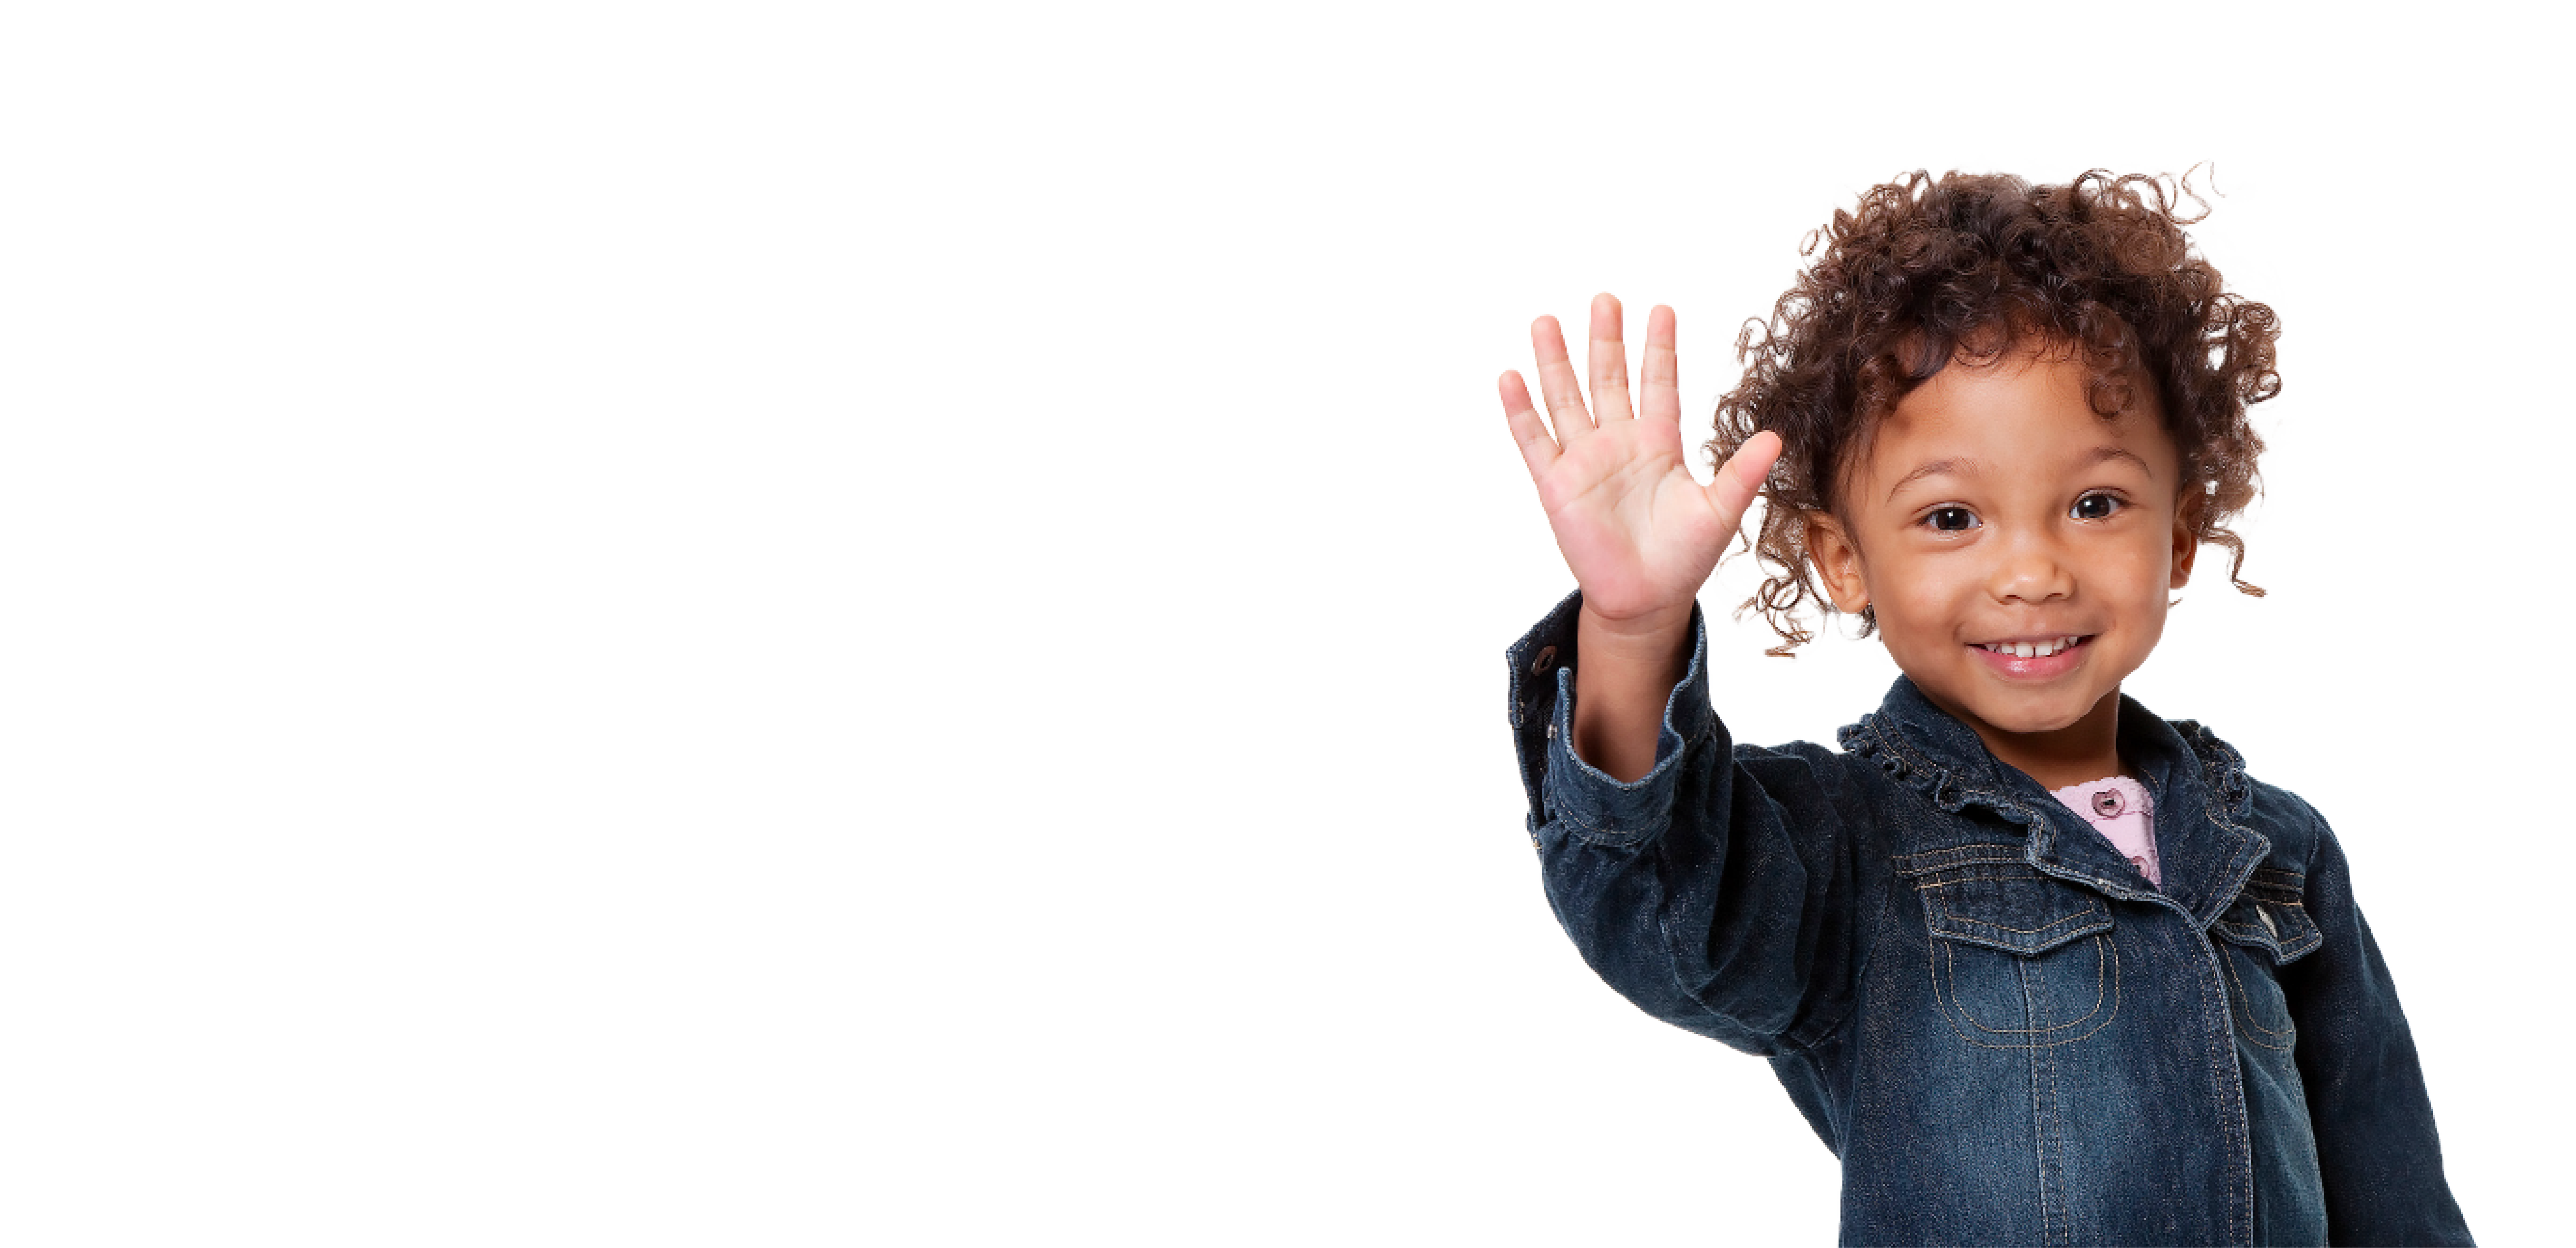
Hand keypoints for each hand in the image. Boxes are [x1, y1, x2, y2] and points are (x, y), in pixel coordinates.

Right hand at [1500, 294, 1782, 633]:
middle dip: (1606, 339)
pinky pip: (1535, 442)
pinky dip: (1521, 411)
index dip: (1659, 347)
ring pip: (1566, 399)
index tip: (1661, 308)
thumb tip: (1776, 437)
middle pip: (1608, 378)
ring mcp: (1585, 461)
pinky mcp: (1557, 486)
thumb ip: (1741, 473)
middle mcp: (1619, 443)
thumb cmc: (1684, 558)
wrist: (1646, 600)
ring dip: (1555, 361)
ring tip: (1546, 321)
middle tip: (1604, 298)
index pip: (1658, 383)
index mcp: (1658, 443)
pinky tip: (1510, 377)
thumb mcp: (1719, 511)